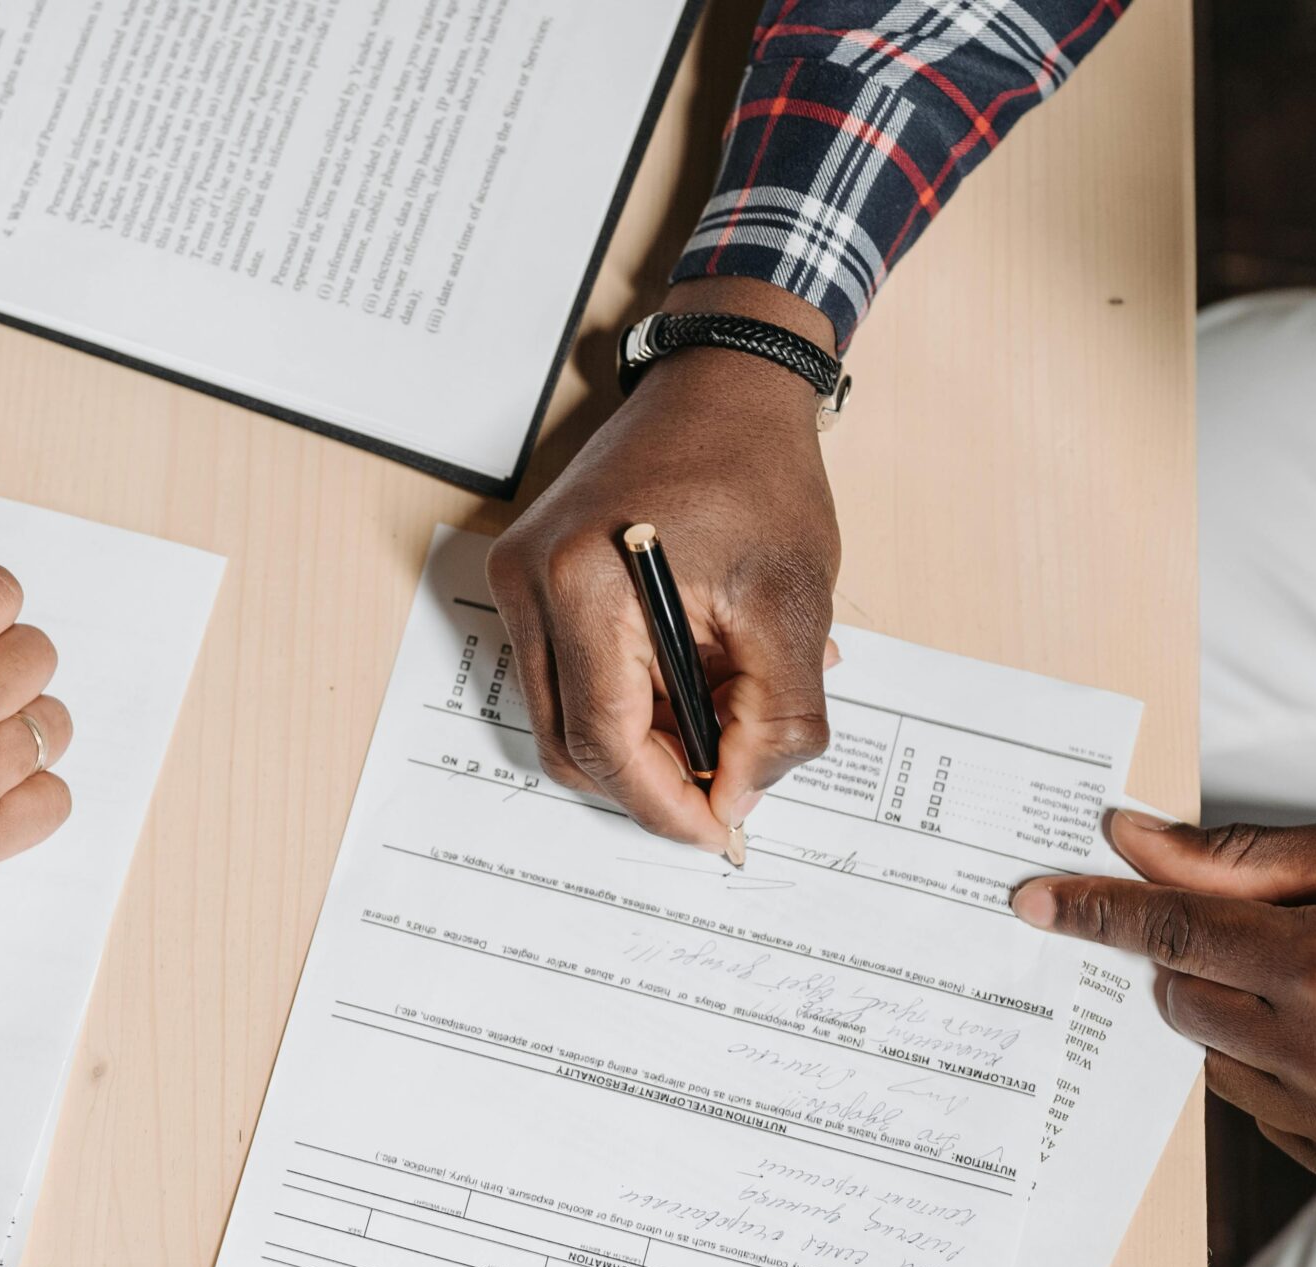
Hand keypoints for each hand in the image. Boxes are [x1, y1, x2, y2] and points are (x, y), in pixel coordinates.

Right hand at [488, 277, 842, 854]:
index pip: (604, 741)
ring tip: (722, 710)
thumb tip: (739, 799)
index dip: (664, 802)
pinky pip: (568, 675)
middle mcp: (531, 583)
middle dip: (653, 780)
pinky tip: (692, 675)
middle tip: (729, 783)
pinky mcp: (530, 576)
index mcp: (586, 584)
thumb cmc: (758, 475)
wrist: (725, 387)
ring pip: (566, 718)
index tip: (719, 830)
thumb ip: (775, 720)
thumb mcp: (794, 606)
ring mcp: (520, 579)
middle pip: (573, 744)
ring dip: (643, 741)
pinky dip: (629, 699)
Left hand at [1013, 812, 1315, 1200]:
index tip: (1036, 901)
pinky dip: (1283, 1078)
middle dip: (1194, 962)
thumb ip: (1239, 857)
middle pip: (1182, 1000)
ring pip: (1216, 1063)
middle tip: (1261, 939)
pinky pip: (1266, 1117)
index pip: (1174, 931)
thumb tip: (1131, 843)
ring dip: (1240, 1023)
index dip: (1099, 911)